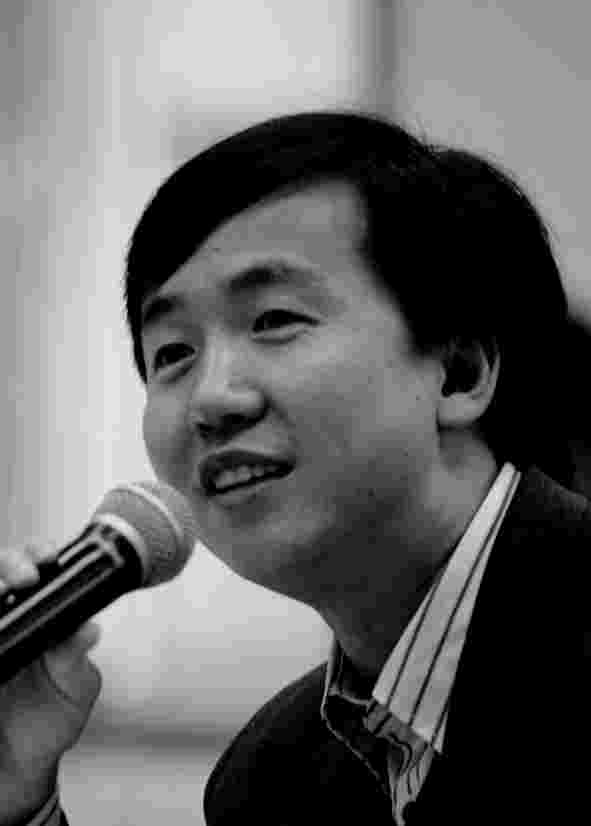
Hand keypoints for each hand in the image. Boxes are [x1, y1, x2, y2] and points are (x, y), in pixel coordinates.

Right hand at [0, 541, 101, 823]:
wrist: (20, 773)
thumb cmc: (50, 723)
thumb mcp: (74, 689)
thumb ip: (75, 659)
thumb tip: (89, 630)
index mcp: (39, 616)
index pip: (34, 568)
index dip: (36, 555)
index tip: (47, 561)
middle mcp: (5, 620)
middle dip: (10, 563)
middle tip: (24, 578)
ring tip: (1, 599)